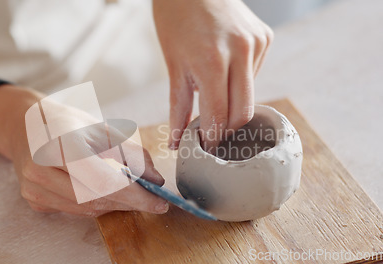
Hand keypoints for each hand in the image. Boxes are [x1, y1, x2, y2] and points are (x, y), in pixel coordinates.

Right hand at [0, 84, 168, 215]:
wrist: (26, 125)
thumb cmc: (68, 123)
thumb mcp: (104, 128)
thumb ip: (132, 154)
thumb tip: (156, 181)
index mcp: (61, 143)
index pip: (103, 181)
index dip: (134, 196)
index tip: (158, 202)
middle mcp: (41, 167)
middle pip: (95, 198)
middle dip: (128, 202)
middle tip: (150, 199)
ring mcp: (34, 187)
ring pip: (85, 209)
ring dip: (113, 205)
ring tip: (128, 193)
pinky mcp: (33, 199)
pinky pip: (73, 210)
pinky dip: (94, 204)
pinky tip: (102, 192)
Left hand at [153, 0, 273, 153]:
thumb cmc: (175, 21)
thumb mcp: (173, 65)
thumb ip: (179, 107)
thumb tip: (176, 142)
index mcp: (212, 60)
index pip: (219, 115)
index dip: (211, 137)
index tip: (205, 147)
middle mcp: (241, 51)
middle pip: (243, 112)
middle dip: (226, 128)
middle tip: (211, 133)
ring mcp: (257, 42)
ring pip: (249, 94)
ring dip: (231, 101)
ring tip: (212, 87)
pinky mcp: (265, 37)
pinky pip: (255, 73)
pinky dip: (239, 80)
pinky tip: (225, 66)